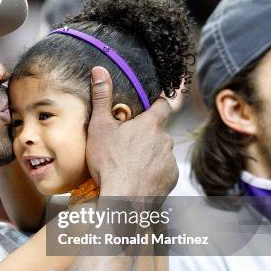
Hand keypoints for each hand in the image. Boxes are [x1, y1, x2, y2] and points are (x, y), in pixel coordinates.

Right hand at [86, 67, 177, 196]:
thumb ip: (102, 98)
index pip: (163, 104)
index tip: (157, 101)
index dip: (159, 102)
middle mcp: (165, 139)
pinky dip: (153, 172)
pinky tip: (137, 178)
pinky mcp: (171, 179)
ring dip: (149, 154)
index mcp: (150, 124)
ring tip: (129, 165)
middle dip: (146, 135)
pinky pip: (163, 170)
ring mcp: (169, 160)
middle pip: (158, 131)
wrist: (125, 199)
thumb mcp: (100, 127)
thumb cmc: (110, 163)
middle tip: (126, 143)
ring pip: (160, 152)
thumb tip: (99, 70)